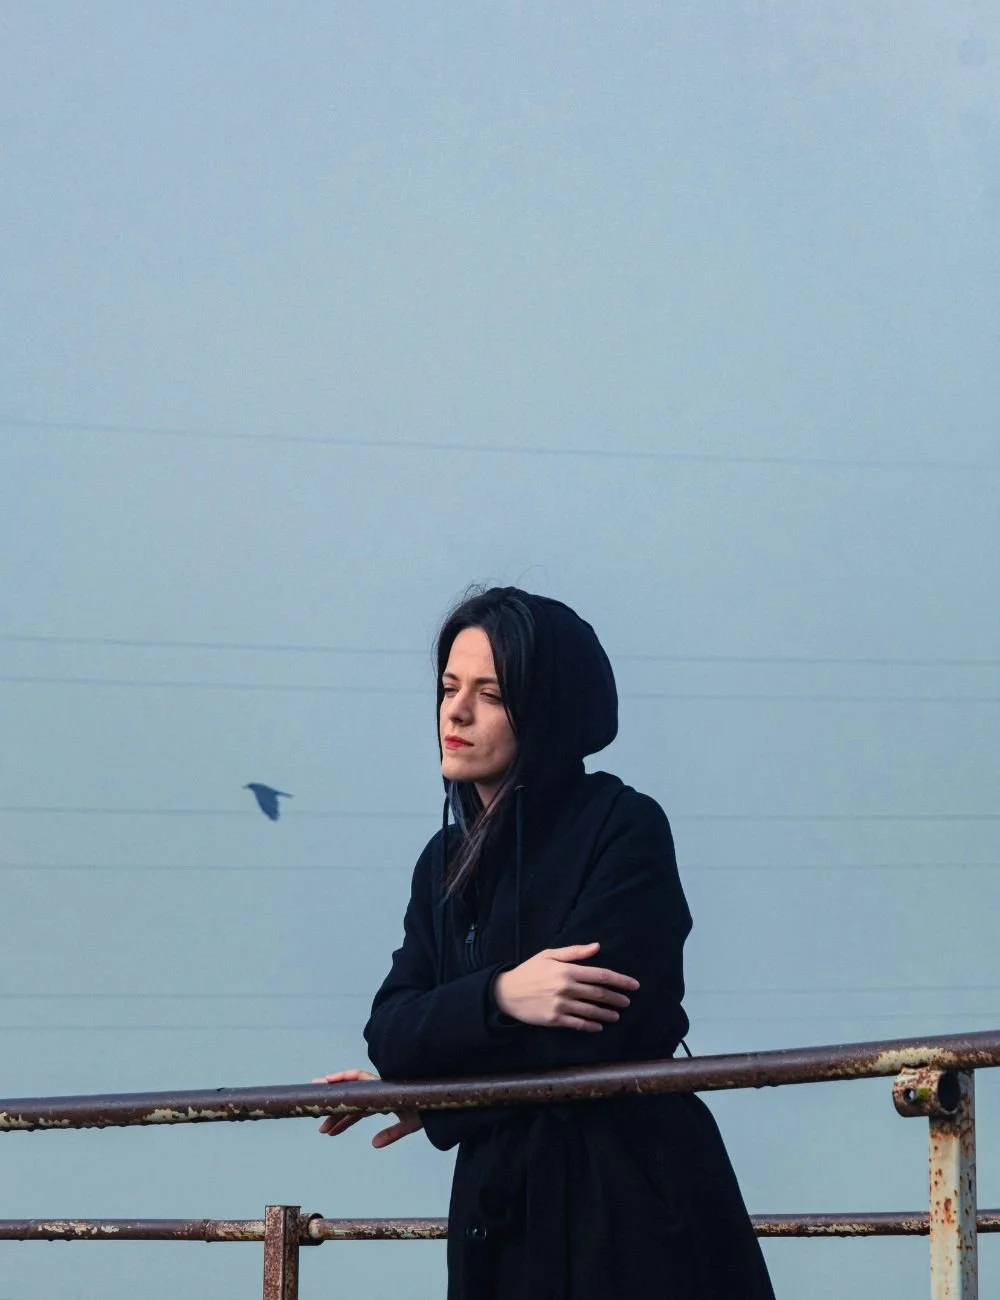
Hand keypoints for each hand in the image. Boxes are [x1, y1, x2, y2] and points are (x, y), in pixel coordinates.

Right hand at [312, 1069, 422, 1147]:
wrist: (442, 1105)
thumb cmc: (429, 1109)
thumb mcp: (412, 1122)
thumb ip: (394, 1131)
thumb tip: (374, 1143)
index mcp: (384, 1087)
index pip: (358, 1078)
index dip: (341, 1078)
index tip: (324, 1083)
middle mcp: (378, 1090)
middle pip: (351, 1095)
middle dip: (334, 1106)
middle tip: (317, 1117)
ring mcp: (378, 1098)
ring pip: (353, 1105)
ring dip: (338, 1117)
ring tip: (324, 1131)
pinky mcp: (380, 1105)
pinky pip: (360, 1111)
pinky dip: (348, 1120)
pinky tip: (336, 1130)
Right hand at [493, 941, 638, 1031]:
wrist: (506, 992)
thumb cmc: (530, 970)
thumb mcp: (549, 954)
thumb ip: (574, 952)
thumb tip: (597, 946)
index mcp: (567, 970)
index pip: (600, 975)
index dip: (619, 980)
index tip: (633, 985)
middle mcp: (566, 988)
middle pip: (599, 994)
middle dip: (617, 998)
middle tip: (627, 1002)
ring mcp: (561, 1005)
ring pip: (591, 1011)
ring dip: (607, 1013)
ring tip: (617, 1015)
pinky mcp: (555, 1019)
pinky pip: (578, 1024)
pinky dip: (591, 1026)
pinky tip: (599, 1026)